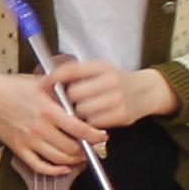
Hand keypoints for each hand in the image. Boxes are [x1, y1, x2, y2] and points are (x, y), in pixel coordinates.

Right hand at [0, 62, 104, 176]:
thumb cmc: (14, 87)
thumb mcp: (41, 83)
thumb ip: (61, 91)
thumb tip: (81, 95)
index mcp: (48, 110)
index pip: (79, 128)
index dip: (94, 135)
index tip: (101, 135)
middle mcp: (40, 128)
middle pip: (71, 147)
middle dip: (85, 149)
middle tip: (91, 146)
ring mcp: (29, 140)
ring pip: (58, 159)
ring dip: (73, 160)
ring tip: (80, 155)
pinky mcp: (19, 149)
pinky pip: (39, 166)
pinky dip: (54, 170)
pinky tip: (63, 168)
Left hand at [45, 56, 174, 128]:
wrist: (145, 91)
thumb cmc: (116, 81)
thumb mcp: (99, 70)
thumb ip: (77, 74)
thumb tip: (48, 81)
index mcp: (101, 66)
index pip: (71, 70)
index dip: (54, 77)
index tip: (43, 84)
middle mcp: (110, 80)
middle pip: (73, 94)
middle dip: (68, 99)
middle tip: (70, 101)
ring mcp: (117, 99)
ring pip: (82, 111)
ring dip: (78, 113)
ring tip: (84, 109)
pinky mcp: (121, 115)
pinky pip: (93, 123)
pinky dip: (90, 123)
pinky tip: (94, 117)